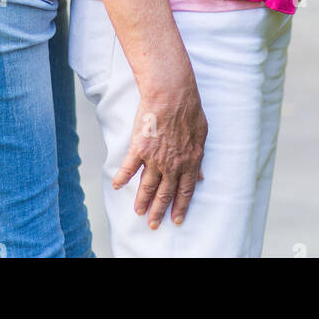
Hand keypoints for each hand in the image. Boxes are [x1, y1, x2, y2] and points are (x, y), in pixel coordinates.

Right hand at [113, 73, 207, 229]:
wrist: (172, 94)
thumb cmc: (188, 109)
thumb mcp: (201, 134)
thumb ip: (197, 157)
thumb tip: (199, 175)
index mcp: (190, 161)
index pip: (185, 190)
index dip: (180, 206)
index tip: (176, 219)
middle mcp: (173, 164)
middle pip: (165, 193)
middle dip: (159, 211)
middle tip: (153, 224)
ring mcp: (155, 158)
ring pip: (147, 186)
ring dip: (142, 201)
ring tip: (138, 211)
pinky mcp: (139, 148)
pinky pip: (128, 168)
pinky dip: (121, 178)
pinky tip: (117, 186)